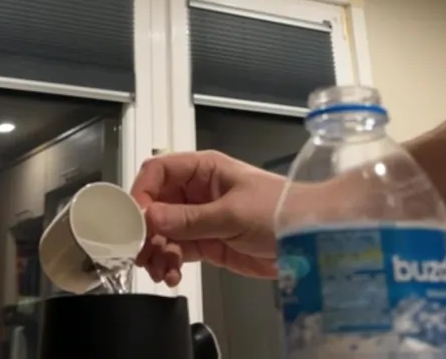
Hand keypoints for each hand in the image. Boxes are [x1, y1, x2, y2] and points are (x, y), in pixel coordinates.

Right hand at [129, 150, 284, 285]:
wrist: (309, 239)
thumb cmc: (280, 211)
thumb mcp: (232, 213)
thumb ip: (189, 218)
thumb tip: (151, 218)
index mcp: (204, 170)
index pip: (158, 172)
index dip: (142, 193)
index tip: (135, 220)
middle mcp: (197, 192)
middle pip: (155, 205)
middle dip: (145, 229)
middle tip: (142, 252)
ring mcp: (200, 219)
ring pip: (162, 232)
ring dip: (156, 251)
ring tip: (161, 270)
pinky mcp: (207, 244)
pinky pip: (177, 252)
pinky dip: (169, 264)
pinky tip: (172, 275)